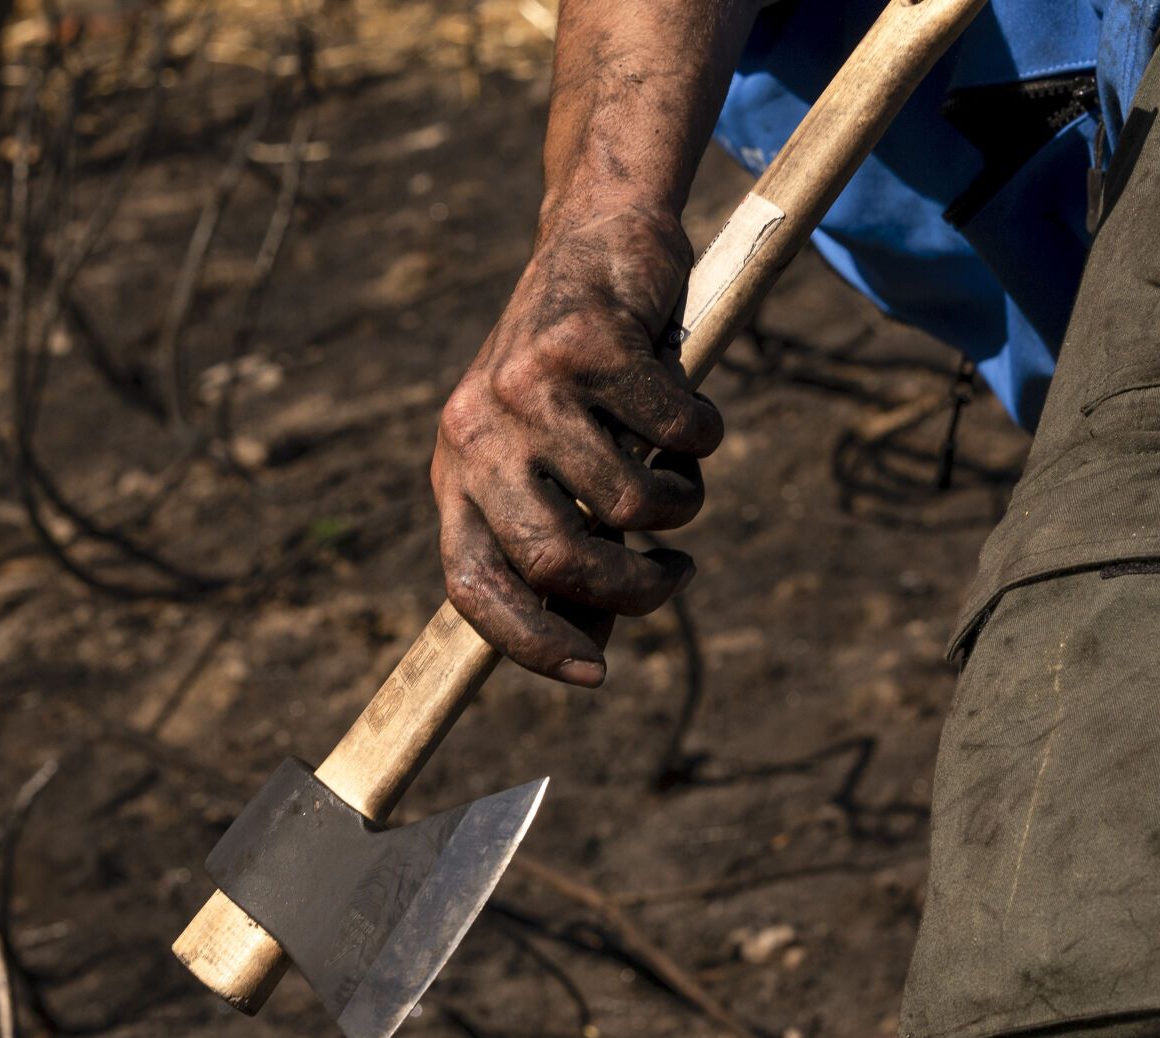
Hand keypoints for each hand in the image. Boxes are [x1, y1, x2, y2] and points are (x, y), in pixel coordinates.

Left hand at [432, 203, 721, 685]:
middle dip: (631, 588)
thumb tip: (591, 643)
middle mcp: (475, 433)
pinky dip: (703, 438)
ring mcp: (525, 386)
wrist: (598, 239)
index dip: (530, 642)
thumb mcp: (554, 463)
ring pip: (627, 501)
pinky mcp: (586, 343)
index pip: (472, 585)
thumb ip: (565, 542)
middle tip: (672, 573)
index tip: (594, 674)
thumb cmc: (582, 378)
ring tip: (682, 478)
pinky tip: (692, 412)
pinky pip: (676, 434)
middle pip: (556, 557)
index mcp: (456, 473)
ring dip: (679, 504)